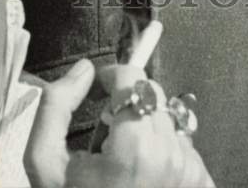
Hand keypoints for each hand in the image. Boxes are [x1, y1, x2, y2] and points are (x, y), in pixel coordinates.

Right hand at [24, 60, 214, 187]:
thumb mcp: (46, 164)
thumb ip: (55, 108)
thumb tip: (84, 70)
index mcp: (134, 147)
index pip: (132, 77)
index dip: (111, 76)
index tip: (99, 88)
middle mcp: (170, 155)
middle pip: (152, 95)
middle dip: (128, 103)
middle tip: (107, 131)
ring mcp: (190, 172)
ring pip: (169, 118)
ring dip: (147, 126)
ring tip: (125, 161)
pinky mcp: (201, 184)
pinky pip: (184, 145)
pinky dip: (165, 150)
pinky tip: (144, 175)